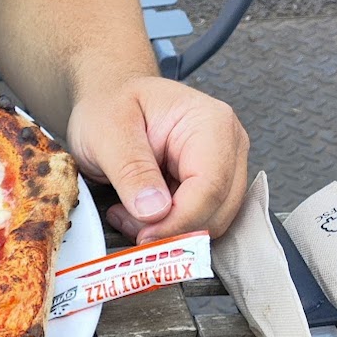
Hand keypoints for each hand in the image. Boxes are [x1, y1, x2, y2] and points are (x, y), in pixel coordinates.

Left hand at [67, 76, 248, 241]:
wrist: (112, 99)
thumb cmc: (111, 106)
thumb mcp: (108, 132)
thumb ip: (131, 171)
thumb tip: (155, 211)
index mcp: (211, 123)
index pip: (210, 187)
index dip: (178, 221)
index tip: (144, 236)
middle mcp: (228, 145)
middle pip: (218, 210)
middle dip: (172, 228)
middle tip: (128, 221)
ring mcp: (225, 167)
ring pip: (211, 222)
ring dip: (169, 230)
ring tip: (129, 213)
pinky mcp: (212, 187)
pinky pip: (200, 222)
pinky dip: (169, 228)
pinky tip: (141, 213)